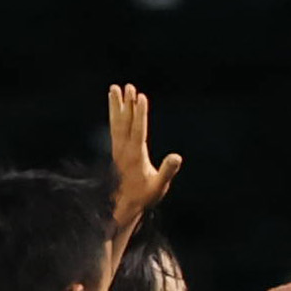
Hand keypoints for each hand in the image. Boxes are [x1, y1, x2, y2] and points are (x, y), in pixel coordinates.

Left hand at [107, 83, 181, 224]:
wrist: (125, 204)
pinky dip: (113, 114)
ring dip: (116, 105)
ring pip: (116, 122)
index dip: (139, 113)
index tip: (140, 97)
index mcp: (135, 155)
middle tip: (128, 86)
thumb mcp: (159, 185)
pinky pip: (114, 127)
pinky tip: (114, 106)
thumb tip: (177, 157)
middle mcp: (124, 149)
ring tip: (114, 88)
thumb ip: (167, 171)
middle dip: (127, 103)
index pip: (138, 129)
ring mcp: (118, 148)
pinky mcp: (116, 149)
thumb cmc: (145, 195)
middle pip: (125, 121)